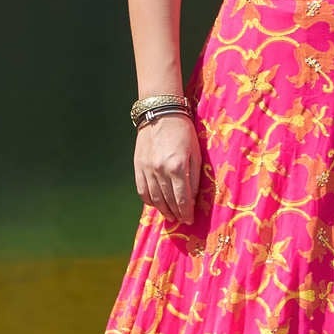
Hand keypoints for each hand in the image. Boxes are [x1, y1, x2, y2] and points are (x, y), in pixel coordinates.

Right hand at [135, 111, 202, 225]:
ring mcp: (147, 169)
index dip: (186, 213)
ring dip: (163, 210)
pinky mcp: (138, 166)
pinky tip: (156, 204)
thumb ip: (194, 177)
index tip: (190, 220)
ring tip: (170, 215)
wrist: (160, 113)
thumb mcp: (195, 153)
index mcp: (178, 167)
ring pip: (154, 199)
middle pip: (168, 201)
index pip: (182, 199)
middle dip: (176, 214)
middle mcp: (160, 171)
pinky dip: (149, 201)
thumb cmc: (183, 131)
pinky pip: (142, 191)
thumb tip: (192, 199)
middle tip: (181, 220)